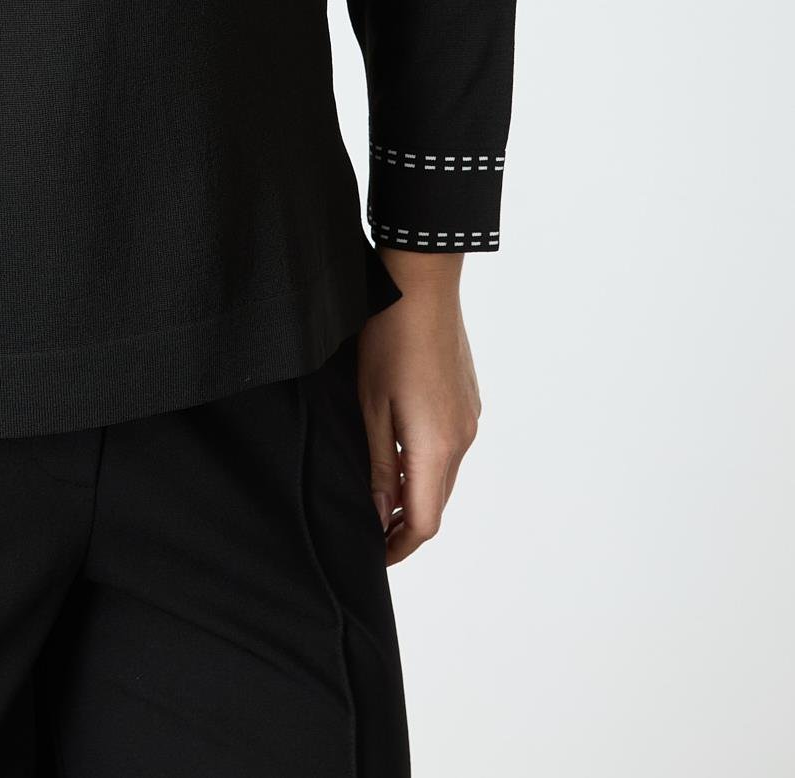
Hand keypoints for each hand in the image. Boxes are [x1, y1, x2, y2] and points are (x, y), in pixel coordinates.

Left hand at [357, 252, 482, 563]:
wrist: (422, 285)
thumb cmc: (389, 339)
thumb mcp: (370, 407)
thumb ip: (379, 466)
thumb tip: (381, 515)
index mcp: (436, 446)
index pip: (424, 521)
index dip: (398, 545)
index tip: (374, 555)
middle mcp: (462, 439)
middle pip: (438, 502)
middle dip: (406, 523)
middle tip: (372, 530)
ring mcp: (469, 418)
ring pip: (445, 475)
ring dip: (418, 491)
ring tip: (382, 495)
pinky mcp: (468, 401)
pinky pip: (451, 448)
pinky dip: (428, 463)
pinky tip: (402, 451)